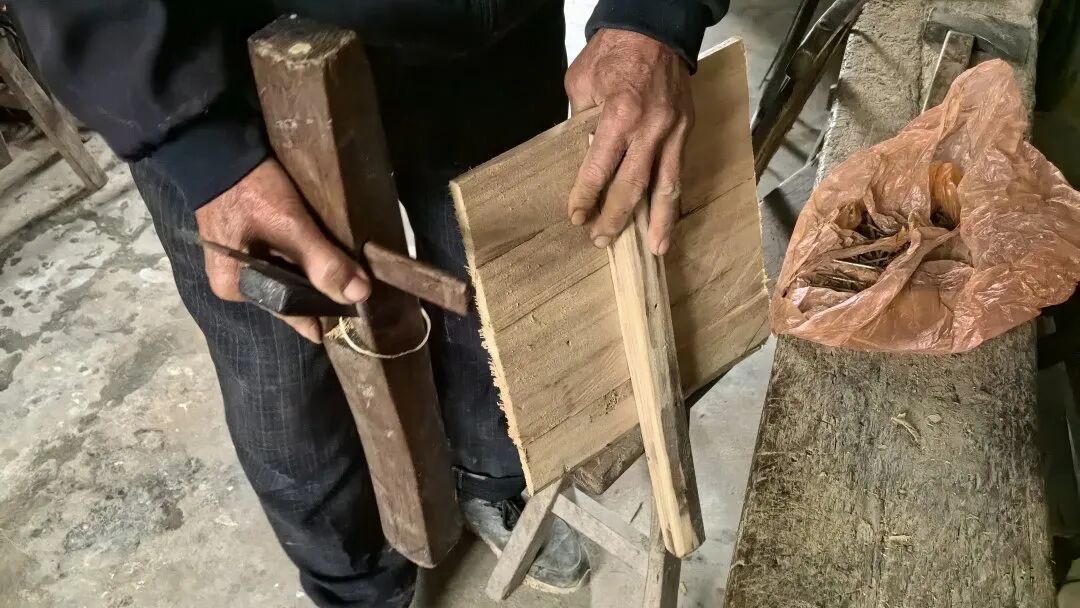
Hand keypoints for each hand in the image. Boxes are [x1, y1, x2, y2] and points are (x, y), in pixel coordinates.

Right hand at [195, 158, 369, 342]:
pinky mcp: (246, 241)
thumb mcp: (290, 226)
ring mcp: (239, 261)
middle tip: (356, 286)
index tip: (353, 315)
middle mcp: (235, 282)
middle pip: (288, 294)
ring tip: (346, 270)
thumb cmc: (250, 190)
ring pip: (286, 276)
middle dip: (319, 291)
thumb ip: (323, 262)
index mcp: (238, 288)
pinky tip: (324, 251)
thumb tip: (360, 295)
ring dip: (313, 272)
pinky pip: (280, 258)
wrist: (217, 146)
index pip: (290, 311)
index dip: (322, 312)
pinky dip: (302, 256)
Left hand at [564, 28, 692, 255]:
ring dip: (659, 221)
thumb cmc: (613, 52)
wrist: (655, 28)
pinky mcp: (687, 129)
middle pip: (633, 186)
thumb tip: (580, 155)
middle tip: (601, 240)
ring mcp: (674, 131)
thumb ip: (581, 122)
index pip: (600, 169)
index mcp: (620, 116)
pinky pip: (679, 171)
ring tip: (654, 250)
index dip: (587, 197)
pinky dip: (673, 199)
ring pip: (667, 186)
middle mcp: (651, 129)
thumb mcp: (581, 83)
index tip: (576, 217)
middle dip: (617, 217)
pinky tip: (668, 220)